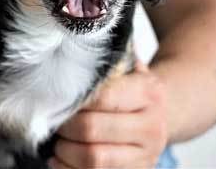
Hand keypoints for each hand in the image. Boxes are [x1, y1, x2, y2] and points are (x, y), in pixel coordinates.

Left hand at [50, 63, 167, 168]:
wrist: (161, 115)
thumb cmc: (132, 89)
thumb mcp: (127, 68)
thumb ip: (104, 64)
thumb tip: (70, 56)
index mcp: (148, 93)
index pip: (101, 97)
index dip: (73, 101)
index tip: (59, 100)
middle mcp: (152, 127)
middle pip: (91, 129)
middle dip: (64, 127)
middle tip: (54, 121)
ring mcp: (146, 156)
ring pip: (93, 158)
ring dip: (65, 151)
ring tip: (58, 142)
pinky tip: (61, 159)